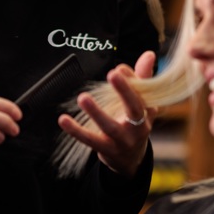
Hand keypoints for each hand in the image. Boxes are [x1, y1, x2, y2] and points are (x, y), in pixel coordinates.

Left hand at [58, 50, 156, 177]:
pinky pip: (90, 140)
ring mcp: (122, 140)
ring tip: (83, 97)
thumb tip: (148, 54)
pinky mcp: (106, 150)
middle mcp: (138, 127)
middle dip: (125, 91)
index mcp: (147, 112)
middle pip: (134, 108)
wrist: (130, 160)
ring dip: (96, 112)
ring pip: (109, 127)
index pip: (143, 93)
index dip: (132, 80)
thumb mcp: (144, 103)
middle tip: (113, 74)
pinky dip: (76, 130)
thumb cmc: (136, 124)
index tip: (119, 68)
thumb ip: (143, 77)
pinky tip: (64, 120)